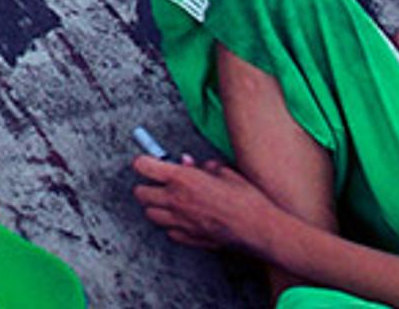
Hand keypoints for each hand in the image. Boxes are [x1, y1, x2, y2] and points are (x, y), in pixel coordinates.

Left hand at [130, 154, 289, 259]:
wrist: (259, 228)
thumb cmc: (246, 199)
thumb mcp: (225, 172)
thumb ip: (203, 167)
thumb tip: (190, 163)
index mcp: (182, 179)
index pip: (143, 166)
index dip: (143, 162)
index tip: (148, 161)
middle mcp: (176, 200)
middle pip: (140, 193)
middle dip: (146, 186)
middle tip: (158, 183)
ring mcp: (180, 222)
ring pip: (150, 214)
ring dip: (156, 206)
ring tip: (170, 201)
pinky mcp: (189, 238)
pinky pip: (169, 231)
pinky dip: (172, 225)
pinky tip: (184, 219)